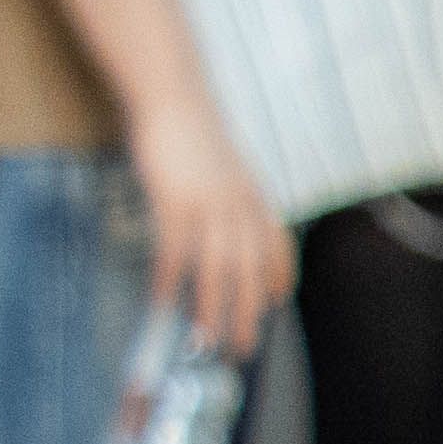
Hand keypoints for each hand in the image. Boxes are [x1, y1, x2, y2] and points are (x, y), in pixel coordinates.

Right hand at [129, 97, 287, 353]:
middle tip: (243, 347)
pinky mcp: (176, 203)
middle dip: (248, 313)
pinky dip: (170, 281)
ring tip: (208, 342)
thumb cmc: (193, 129)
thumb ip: (232, 193)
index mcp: (255, 196)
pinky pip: (175, 252)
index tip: (276, 302)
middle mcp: (241, 207)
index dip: (279, 276)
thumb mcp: (226, 164)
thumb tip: (225, 220)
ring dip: (214, 310)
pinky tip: (163, 304)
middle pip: (251, 271)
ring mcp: (210, 206)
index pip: (278, 245)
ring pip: (218, 270)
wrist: (172, 96)